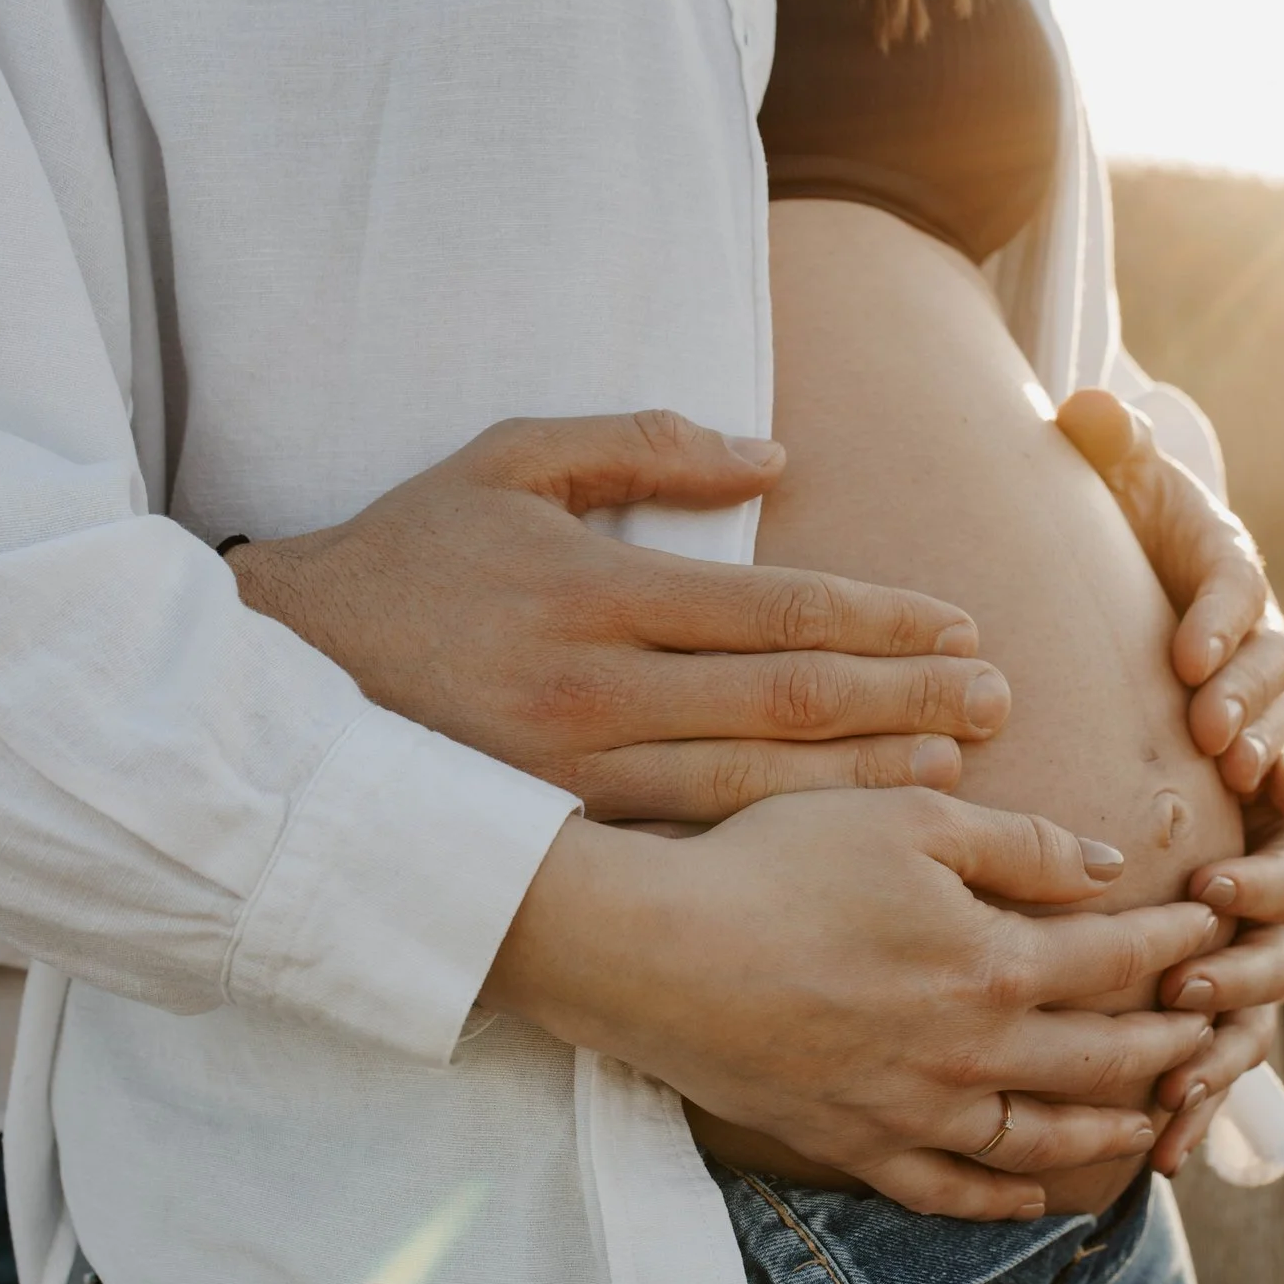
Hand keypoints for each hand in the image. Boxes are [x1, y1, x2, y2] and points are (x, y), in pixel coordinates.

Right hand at [228, 411, 1012, 822]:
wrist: (282, 676)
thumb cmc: (407, 554)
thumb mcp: (508, 461)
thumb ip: (640, 448)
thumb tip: (772, 458)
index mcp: (594, 591)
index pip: (775, 610)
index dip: (881, 622)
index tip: (959, 625)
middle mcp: (595, 690)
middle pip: (788, 702)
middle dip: (907, 702)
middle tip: (1001, 702)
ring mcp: (577, 773)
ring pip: (755, 783)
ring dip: (868, 780)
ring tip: (959, 769)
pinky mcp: (560, 829)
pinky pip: (693, 835)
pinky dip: (783, 832)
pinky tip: (849, 831)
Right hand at [483, 787, 1223, 1220]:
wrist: (655, 954)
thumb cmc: (777, 863)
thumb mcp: (909, 821)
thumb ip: (1020, 846)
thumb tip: (1109, 869)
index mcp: (994, 963)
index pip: (1115, 957)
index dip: (1173, 942)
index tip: (1212, 928)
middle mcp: (970, 1053)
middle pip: (1099, 1058)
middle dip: (1168, 1042)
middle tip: (1211, 1032)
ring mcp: (914, 1112)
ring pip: (1039, 1138)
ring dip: (1108, 1129)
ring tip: (1151, 1120)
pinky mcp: (854, 1145)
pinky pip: (948, 1192)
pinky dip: (1003, 1199)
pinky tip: (1034, 1197)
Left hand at [1056, 390, 1283, 794]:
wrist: (1133, 568)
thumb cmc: (1124, 519)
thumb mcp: (1117, 476)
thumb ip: (1106, 441)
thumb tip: (1086, 407)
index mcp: (1226, 559)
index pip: (1235, 586)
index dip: (1220, 621)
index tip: (1186, 656)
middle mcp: (1257, 626)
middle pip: (1270, 663)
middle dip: (1245, 697)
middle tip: (1210, 732)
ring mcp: (1259, 684)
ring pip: (1282, 719)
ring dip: (1262, 747)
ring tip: (1230, 775)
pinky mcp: (1250, 733)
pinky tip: (1278, 811)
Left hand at [1149, 716, 1283, 1171]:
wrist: (1213, 747)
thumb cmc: (1227, 723)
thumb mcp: (1256, 721)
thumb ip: (1278, 746)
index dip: (1259, 886)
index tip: (1209, 884)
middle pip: (1281, 962)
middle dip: (1235, 980)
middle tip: (1185, 985)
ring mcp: (1264, 966)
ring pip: (1252, 1027)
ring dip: (1216, 1058)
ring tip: (1173, 1086)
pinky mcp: (1228, 1011)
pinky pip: (1218, 1067)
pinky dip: (1196, 1110)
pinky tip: (1165, 1154)